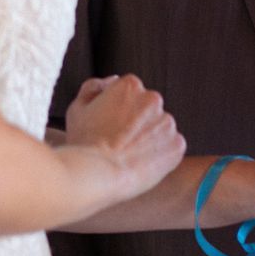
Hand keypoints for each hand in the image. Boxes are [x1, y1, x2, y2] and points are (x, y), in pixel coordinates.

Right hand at [64, 75, 186, 200]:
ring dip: (149, 138)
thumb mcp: (77, 108)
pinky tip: (141, 163)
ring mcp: (167, 122)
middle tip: (119, 142)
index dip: (119, 112)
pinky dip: (160, 155)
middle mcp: (153, 99)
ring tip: (129, 154)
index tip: (110, 126)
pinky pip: (171, 148)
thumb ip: (95, 87)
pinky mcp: (177, 144)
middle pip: (148, 109)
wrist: (96, 175)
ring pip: (160, 129)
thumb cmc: (84, 143)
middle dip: (137, 123)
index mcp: (130, 85)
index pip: (130, 94)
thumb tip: (113, 80)